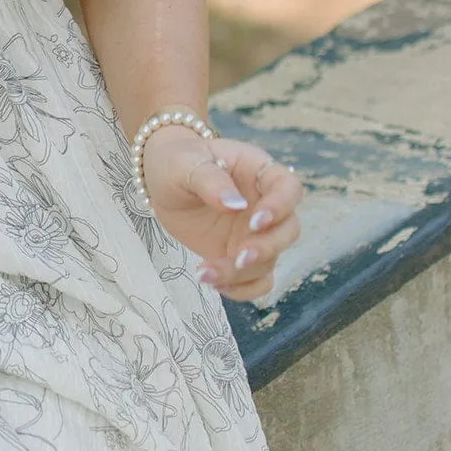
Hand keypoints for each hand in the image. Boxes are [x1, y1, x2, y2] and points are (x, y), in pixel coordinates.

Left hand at [141, 124, 302, 301]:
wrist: (161, 180)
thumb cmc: (178, 161)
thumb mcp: (185, 163)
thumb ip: (210, 180)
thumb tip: (234, 204)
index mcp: (258, 172)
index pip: (288, 187)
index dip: (280, 207)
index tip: (255, 222)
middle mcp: (264, 204)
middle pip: (289, 230)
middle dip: (267, 248)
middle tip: (237, 257)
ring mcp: (254, 233)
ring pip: (270, 260)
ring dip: (243, 274)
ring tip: (204, 273)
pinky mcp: (239, 254)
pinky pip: (256, 280)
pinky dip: (242, 290)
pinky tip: (212, 282)